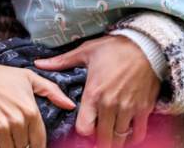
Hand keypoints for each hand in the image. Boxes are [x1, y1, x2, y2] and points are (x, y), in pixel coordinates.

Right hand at [0, 50, 75, 147]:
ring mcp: (1, 128)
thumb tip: (70, 105)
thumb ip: (52, 90)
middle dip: (22, 145)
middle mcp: (18, 121)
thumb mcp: (28, 77)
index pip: (39, 141)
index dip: (36, 145)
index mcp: (30, 110)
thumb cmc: (0, 76)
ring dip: (10, 146)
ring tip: (8, 136)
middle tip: (16, 135)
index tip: (32, 143)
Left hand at [35, 35, 159, 147]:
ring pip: (120, 139)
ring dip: (114, 140)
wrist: (145, 44)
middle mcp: (110, 104)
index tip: (84, 125)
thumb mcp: (86, 51)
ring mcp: (128, 108)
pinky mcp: (143, 109)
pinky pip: (138, 134)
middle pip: (103, 139)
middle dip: (98, 139)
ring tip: (111, 133)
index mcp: (94, 93)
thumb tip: (38, 63)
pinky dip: (132, 137)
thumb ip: (62, 62)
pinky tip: (127, 131)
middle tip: (98, 132)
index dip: (83, 130)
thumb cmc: (114, 47)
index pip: (84, 128)